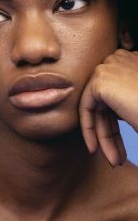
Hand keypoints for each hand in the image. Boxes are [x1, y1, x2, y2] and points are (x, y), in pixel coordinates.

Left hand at [78, 49, 137, 167]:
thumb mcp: (135, 105)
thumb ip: (123, 102)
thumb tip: (106, 113)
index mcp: (132, 61)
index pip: (116, 95)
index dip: (117, 124)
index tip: (120, 147)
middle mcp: (120, 59)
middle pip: (107, 104)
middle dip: (111, 134)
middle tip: (116, 159)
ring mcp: (109, 67)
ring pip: (98, 109)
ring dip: (105, 139)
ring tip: (114, 161)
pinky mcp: (100, 80)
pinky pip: (86, 109)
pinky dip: (89, 130)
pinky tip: (95, 149)